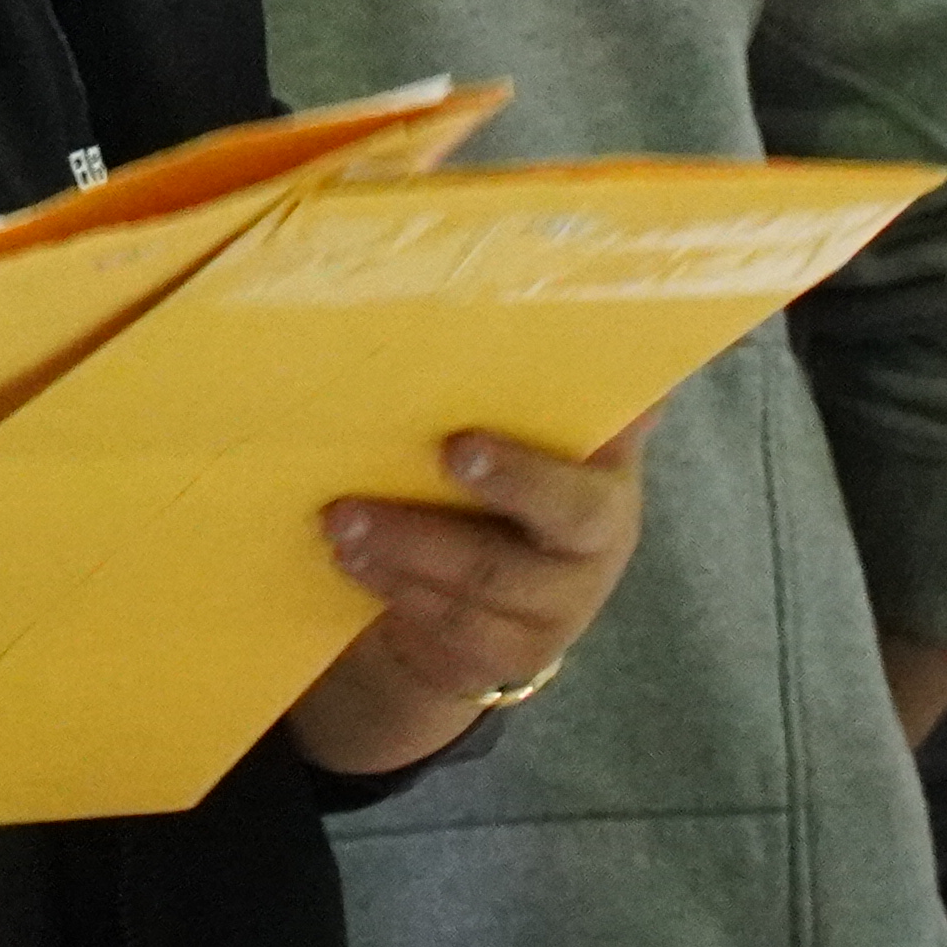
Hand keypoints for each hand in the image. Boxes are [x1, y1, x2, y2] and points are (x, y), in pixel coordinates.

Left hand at [286, 424, 649, 776]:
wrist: (486, 609)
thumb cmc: (496, 496)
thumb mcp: (523, 443)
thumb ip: (527, 389)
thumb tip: (530, 289)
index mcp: (606, 474)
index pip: (600, 454)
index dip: (532, 460)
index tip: (459, 444)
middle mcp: (599, 541)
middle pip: (555, 522)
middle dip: (488, 491)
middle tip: (412, 467)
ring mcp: (561, 607)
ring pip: (487, 580)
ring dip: (406, 548)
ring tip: (340, 520)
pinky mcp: (513, 656)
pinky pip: (453, 625)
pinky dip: (395, 588)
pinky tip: (349, 560)